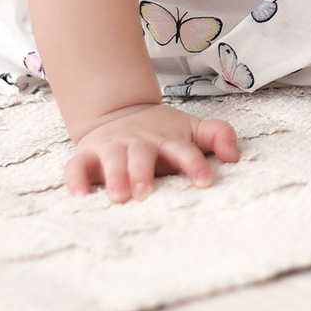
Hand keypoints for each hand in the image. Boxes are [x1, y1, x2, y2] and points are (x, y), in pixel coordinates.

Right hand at [65, 101, 240, 201]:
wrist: (120, 113)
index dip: (195, 164)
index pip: (184, 150)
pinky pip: (77, 167)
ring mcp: (112, 148)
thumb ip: (217, 135)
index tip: (205, 181)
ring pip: (112, 159)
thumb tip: (235, 155)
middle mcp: (139, 143)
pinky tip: (80, 196)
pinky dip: (76, 180)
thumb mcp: (191, 130)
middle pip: (142, 155)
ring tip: (118, 197)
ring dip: (114, 176)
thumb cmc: (161, 134)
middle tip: (145, 192)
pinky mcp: (87, 156)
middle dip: (142, 172)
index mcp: (167, 140)